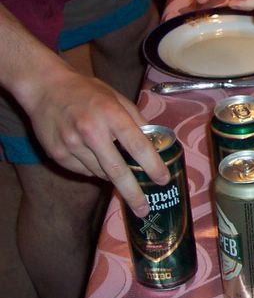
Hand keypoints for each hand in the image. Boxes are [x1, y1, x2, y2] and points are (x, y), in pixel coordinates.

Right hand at [22, 66, 168, 216]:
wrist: (45, 88)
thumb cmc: (86, 91)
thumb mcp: (117, 97)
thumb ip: (136, 120)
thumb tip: (154, 142)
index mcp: (111, 115)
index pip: (137, 146)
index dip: (153, 165)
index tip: (163, 180)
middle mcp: (91, 132)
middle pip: (117, 171)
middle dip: (133, 194)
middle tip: (144, 209)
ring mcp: (72, 145)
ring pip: (100, 174)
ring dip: (113, 177)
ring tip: (120, 173)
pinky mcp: (58, 154)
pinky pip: (84, 171)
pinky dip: (94, 170)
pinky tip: (95, 158)